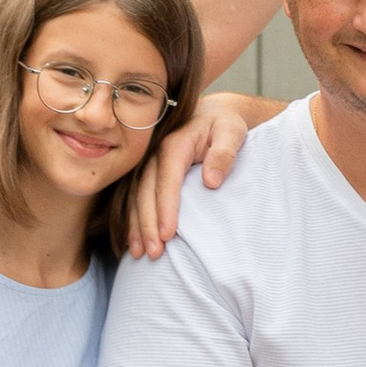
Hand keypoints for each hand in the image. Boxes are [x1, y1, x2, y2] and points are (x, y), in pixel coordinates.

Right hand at [124, 96, 256, 258]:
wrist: (212, 113)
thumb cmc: (224, 124)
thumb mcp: (232, 132)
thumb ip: (224, 153)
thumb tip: (211, 182)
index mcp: (175, 143)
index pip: (168, 179)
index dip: (166, 207)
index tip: (167, 234)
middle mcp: (156, 154)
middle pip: (146, 192)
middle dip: (147, 224)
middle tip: (153, 253)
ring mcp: (149, 164)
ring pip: (136, 198)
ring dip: (136, 226)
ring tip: (139, 253)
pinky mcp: (149, 174)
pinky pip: (136, 198)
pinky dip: (133, 220)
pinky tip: (133, 241)